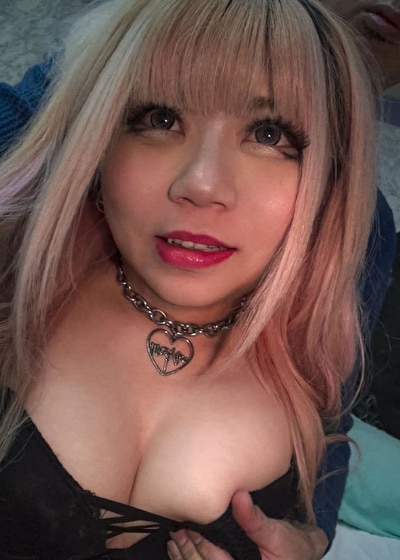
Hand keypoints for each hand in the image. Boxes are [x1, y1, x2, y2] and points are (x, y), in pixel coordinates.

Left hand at [167, 490, 328, 559]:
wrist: (299, 553)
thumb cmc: (291, 546)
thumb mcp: (277, 532)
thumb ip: (254, 519)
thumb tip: (238, 496)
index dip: (199, 544)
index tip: (188, 525)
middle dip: (187, 550)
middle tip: (176, 530)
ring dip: (184, 556)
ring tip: (174, 539)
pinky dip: (189, 558)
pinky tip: (178, 548)